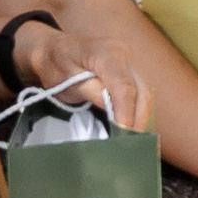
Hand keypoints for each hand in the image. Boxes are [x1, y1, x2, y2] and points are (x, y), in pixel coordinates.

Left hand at [0, 10, 152, 130]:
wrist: (53, 50)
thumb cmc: (56, 65)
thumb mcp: (67, 80)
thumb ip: (92, 92)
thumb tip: (114, 111)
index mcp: (108, 52)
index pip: (124, 86)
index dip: (126, 112)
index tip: (122, 135)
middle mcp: (126, 55)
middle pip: (142, 92)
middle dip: (138, 121)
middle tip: (130, 147)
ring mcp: (131, 64)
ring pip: (145, 95)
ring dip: (140, 120)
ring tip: (130, 143)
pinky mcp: (131, 74)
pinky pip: (140, 95)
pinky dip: (137, 114)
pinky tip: (130, 130)